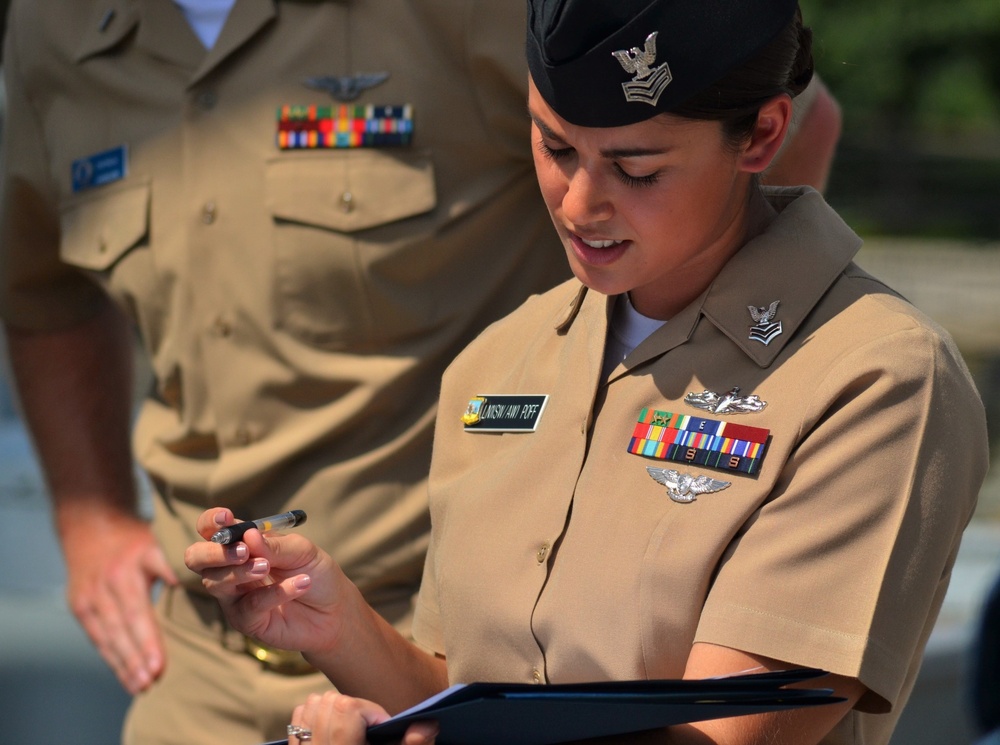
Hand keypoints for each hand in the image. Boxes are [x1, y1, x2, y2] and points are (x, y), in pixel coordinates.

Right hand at [61, 510, 176, 693]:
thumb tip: (191, 582)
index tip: (159, 665)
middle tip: (151, 682)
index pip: (137, 614)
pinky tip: (126, 676)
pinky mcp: (80, 607)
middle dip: (136, 659)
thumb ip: (171, 564)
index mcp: (126, 573)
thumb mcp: (155, 543)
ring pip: (107, 638)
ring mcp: (88, 599)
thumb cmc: (133, 537)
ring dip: (124, 664)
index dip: (148, 641)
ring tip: (141, 686)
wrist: (91, 523)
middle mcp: (104, 588)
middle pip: (121, 631)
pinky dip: (111, 658)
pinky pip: (97, 637)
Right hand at [184, 507, 358, 657]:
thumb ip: (275, 545)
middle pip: (196, 558)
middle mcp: (230, 569)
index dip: (211, 522)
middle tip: (244, 552)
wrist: (335, 611)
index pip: (211, 529)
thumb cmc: (316, 573)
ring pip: (216, 582)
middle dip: (214, 552)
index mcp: (241, 544)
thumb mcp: (302, 551)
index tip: (226, 517)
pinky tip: (300, 584)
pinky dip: (275, 592)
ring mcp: (235, 596)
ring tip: (268, 566)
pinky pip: (250, 606)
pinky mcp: (246, 621)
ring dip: (242, 571)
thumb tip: (249, 535)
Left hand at [288, 692, 438, 744]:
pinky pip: (300, 716)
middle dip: (355, 707)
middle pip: (331, 702)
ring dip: (334, 707)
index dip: (370, 710)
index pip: (348, 708)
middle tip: (369, 728)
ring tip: (351, 726)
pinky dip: (316, 713)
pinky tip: (332, 728)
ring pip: (313, 704)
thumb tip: (427, 723)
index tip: (382, 727)